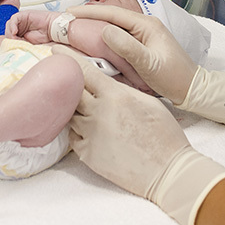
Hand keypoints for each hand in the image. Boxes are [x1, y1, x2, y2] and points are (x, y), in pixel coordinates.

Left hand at [5, 10, 55, 43]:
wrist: (52, 29)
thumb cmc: (44, 36)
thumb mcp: (29, 43)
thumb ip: (19, 42)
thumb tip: (11, 43)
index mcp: (20, 33)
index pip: (9, 36)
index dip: (9, 41)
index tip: (11, 46)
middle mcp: (20, 26)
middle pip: (8, 30)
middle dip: (9, 37)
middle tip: (14, 41)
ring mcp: (21, 20)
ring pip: (9, 24)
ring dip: (10, 32)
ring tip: (15, 37)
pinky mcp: (23, 15)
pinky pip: (14, 19)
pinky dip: (13, 25)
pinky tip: (15, 31)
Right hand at [68, 4, 197, 101]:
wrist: (191, 89)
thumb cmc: (174, 77)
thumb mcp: (149, 64)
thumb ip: (128, 47)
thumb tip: (105, 31)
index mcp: (146, 25)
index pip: (113, 14)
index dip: (90, 12)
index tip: (70, 13)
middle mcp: (144, 26)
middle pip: (112, 17)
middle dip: (89, 16)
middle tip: (67, 20)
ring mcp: (143, 35)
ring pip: (114, 26)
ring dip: (95, 25)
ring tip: (75, 28)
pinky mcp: (141, 46)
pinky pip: (119, 36)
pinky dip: (103, 36)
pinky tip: (93, 41)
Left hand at [68, 58, 224, 224]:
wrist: (167, 170)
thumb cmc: (164, 135)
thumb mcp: (147, 102)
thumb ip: (123, 90)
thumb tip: (107, 84)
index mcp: (115, 95)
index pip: (84, 70)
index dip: (68, 59)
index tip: (57, 53)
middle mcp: (97, 112)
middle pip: (71, 91)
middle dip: (66, 84)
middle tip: (61, 79)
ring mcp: (90, 134)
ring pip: (70, 114)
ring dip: (73, 110)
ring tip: (83, 110)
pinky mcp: (87, 154)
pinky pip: (73, 137)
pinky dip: (78, 131)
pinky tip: (90, 131)